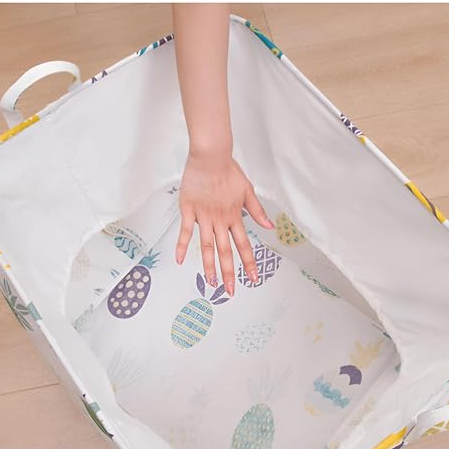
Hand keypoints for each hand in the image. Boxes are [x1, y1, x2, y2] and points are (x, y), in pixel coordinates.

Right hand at [176, 150, 273, 296]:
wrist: (210, 157)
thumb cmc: (228, 171)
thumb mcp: (247, 190)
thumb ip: (257, 210)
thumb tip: (269, 226)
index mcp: (235, 216)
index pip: (244, 245)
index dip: (249, 263)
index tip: (253, 278)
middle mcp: (220, 220)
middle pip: (225, 251)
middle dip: (229, 272)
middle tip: (230, 291)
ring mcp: (203, 217)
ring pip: (206, 246)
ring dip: (209, 265)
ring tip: (211, 282)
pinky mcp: (189, 210)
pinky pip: (185, 231)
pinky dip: (182, 246)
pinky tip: (179, 260)